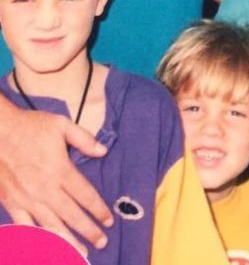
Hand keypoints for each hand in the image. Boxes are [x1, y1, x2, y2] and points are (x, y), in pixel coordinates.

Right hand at [0, 101, 112, 255]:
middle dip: (88, 231)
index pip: (85, 195)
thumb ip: (84, 139)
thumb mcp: (61, 125)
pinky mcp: (12, 203)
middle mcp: (46, 189)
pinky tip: (45, 249)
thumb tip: (103, 152)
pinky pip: (25, 227)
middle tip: (102, 243)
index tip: (108, 221)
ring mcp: (27, 199)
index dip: (99, 210)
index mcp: (60, 170)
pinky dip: (36, 239)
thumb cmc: (30, 127)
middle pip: (72, 215)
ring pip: (51, 226)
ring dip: (67, 242)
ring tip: (81, 254)